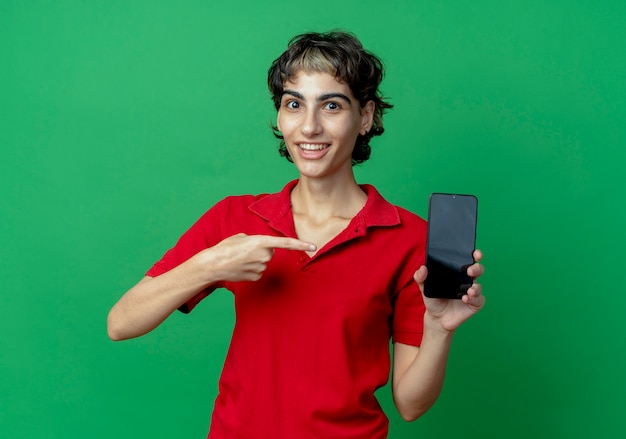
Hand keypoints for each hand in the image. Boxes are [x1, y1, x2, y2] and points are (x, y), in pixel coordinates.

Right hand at [197, 233, 315, 281]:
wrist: (213, 264)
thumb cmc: (226, 248)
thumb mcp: (241, 237)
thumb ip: (256, 240)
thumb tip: (262, 247)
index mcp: (261, 241)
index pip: (286, 243)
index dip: (301, 245)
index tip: (314, 247)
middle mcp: (264, 255)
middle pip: (270, 252)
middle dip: (261, 251)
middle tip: (245, 251)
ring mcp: (261, 268)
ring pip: (264, 262)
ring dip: (254, 260)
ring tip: (240, 259)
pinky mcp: (257, 277)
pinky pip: (259, 271)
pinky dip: (251, 269)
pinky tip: (240, 268)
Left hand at [413, 249, 484, 332]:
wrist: (436, 317)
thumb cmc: (433, 298)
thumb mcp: (424, 287)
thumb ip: (421, 277)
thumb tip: (423, 268)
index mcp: (457, 272)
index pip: (468, 260)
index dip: (475, 254)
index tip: (475, 253)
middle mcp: (467, 280)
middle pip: (478, 270)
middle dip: (476, 268)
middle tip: (469, 271)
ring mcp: (472, 292)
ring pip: (479, 286)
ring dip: (476, 287)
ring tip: (469, 290)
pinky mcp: (475, 303)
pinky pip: (478, 300)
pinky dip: (473, 299)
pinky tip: (465, 299)